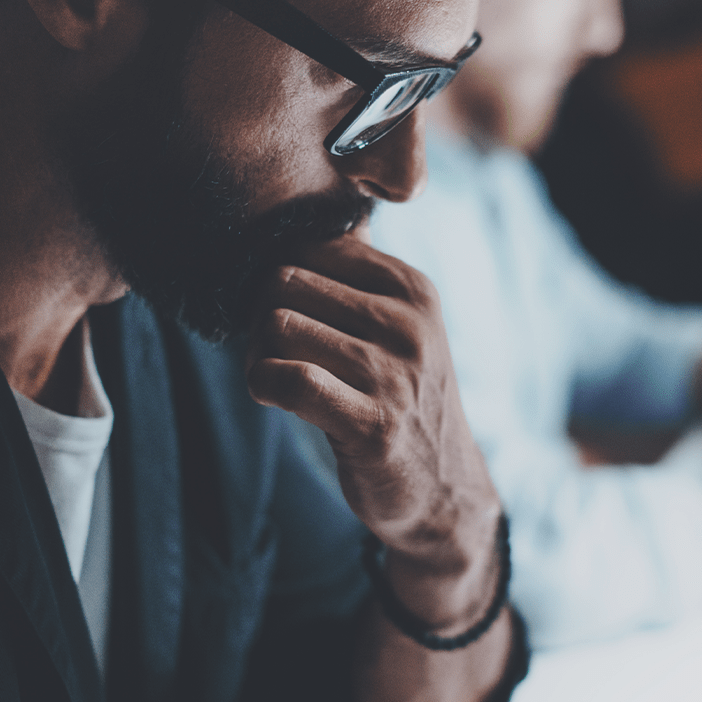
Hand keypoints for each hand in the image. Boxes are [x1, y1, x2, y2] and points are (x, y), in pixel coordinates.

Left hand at [246, 235, 502, 609]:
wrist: (443, 488)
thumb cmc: (404, 398)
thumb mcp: (401, 327)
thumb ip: (358, 274)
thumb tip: (315, 212)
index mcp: (413, 290)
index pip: (313, 247)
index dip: (282, 278)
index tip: (287, 313)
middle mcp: (410, 325)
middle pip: (286, 283)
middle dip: (261, 315)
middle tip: (272, 349)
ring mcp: (394, 376)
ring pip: (280, 327)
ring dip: (259, 353)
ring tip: (277, 374)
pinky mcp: (373, 426)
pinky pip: (289, 381)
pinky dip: (264, 384)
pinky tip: (273, 395)